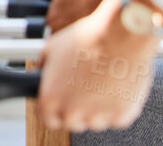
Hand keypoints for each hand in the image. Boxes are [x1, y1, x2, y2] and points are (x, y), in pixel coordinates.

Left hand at [37, 0, 160, 133]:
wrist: (119, 37)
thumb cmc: (88, 39)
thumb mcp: (51, 47)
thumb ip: (43, 66)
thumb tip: (41, 72)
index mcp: (51, 99)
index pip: (48, 120)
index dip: (54, 111)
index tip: (60, 104)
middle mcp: (72, 112)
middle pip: (72, 123)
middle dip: (76, 110)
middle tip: (83, 91)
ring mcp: (98, 116)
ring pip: (95, 122)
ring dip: (96, 109)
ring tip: (100, 84)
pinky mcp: (121, 116)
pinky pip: (116, 118)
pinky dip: (116, 107)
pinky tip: (114, 87)